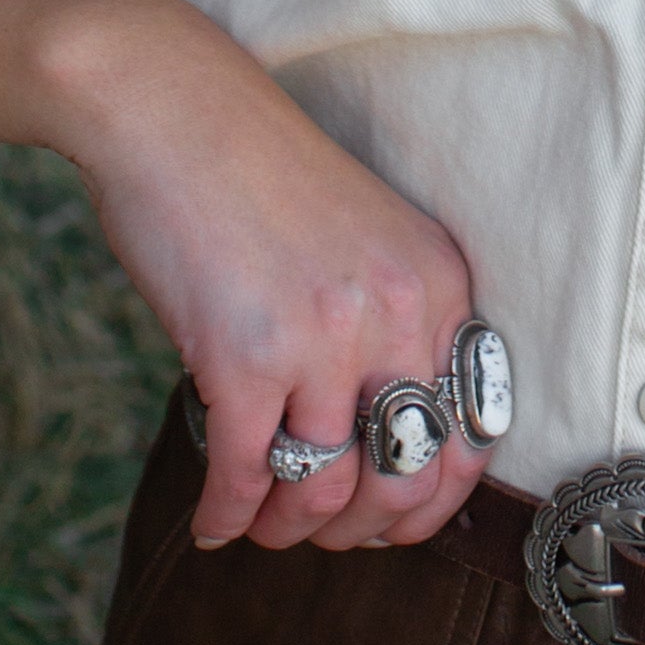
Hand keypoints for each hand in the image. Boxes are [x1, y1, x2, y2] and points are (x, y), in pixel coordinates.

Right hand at [0, 0, 486, 553]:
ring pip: (326, 487)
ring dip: (291, 527)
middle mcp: (395, 313)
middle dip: (365, 527)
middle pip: (406, 474)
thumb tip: (383, 442)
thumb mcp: (364, 239)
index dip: (432, 500)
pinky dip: (230, 513)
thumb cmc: (258, 173)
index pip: (472, 431)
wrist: (172, 109)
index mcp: (437, 284)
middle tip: (325, 535)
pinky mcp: (244, 357)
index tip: (392, 520)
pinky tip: (216, 521)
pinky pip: (247, 473)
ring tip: (264, 525)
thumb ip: (386, 325)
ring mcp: (321, 339)